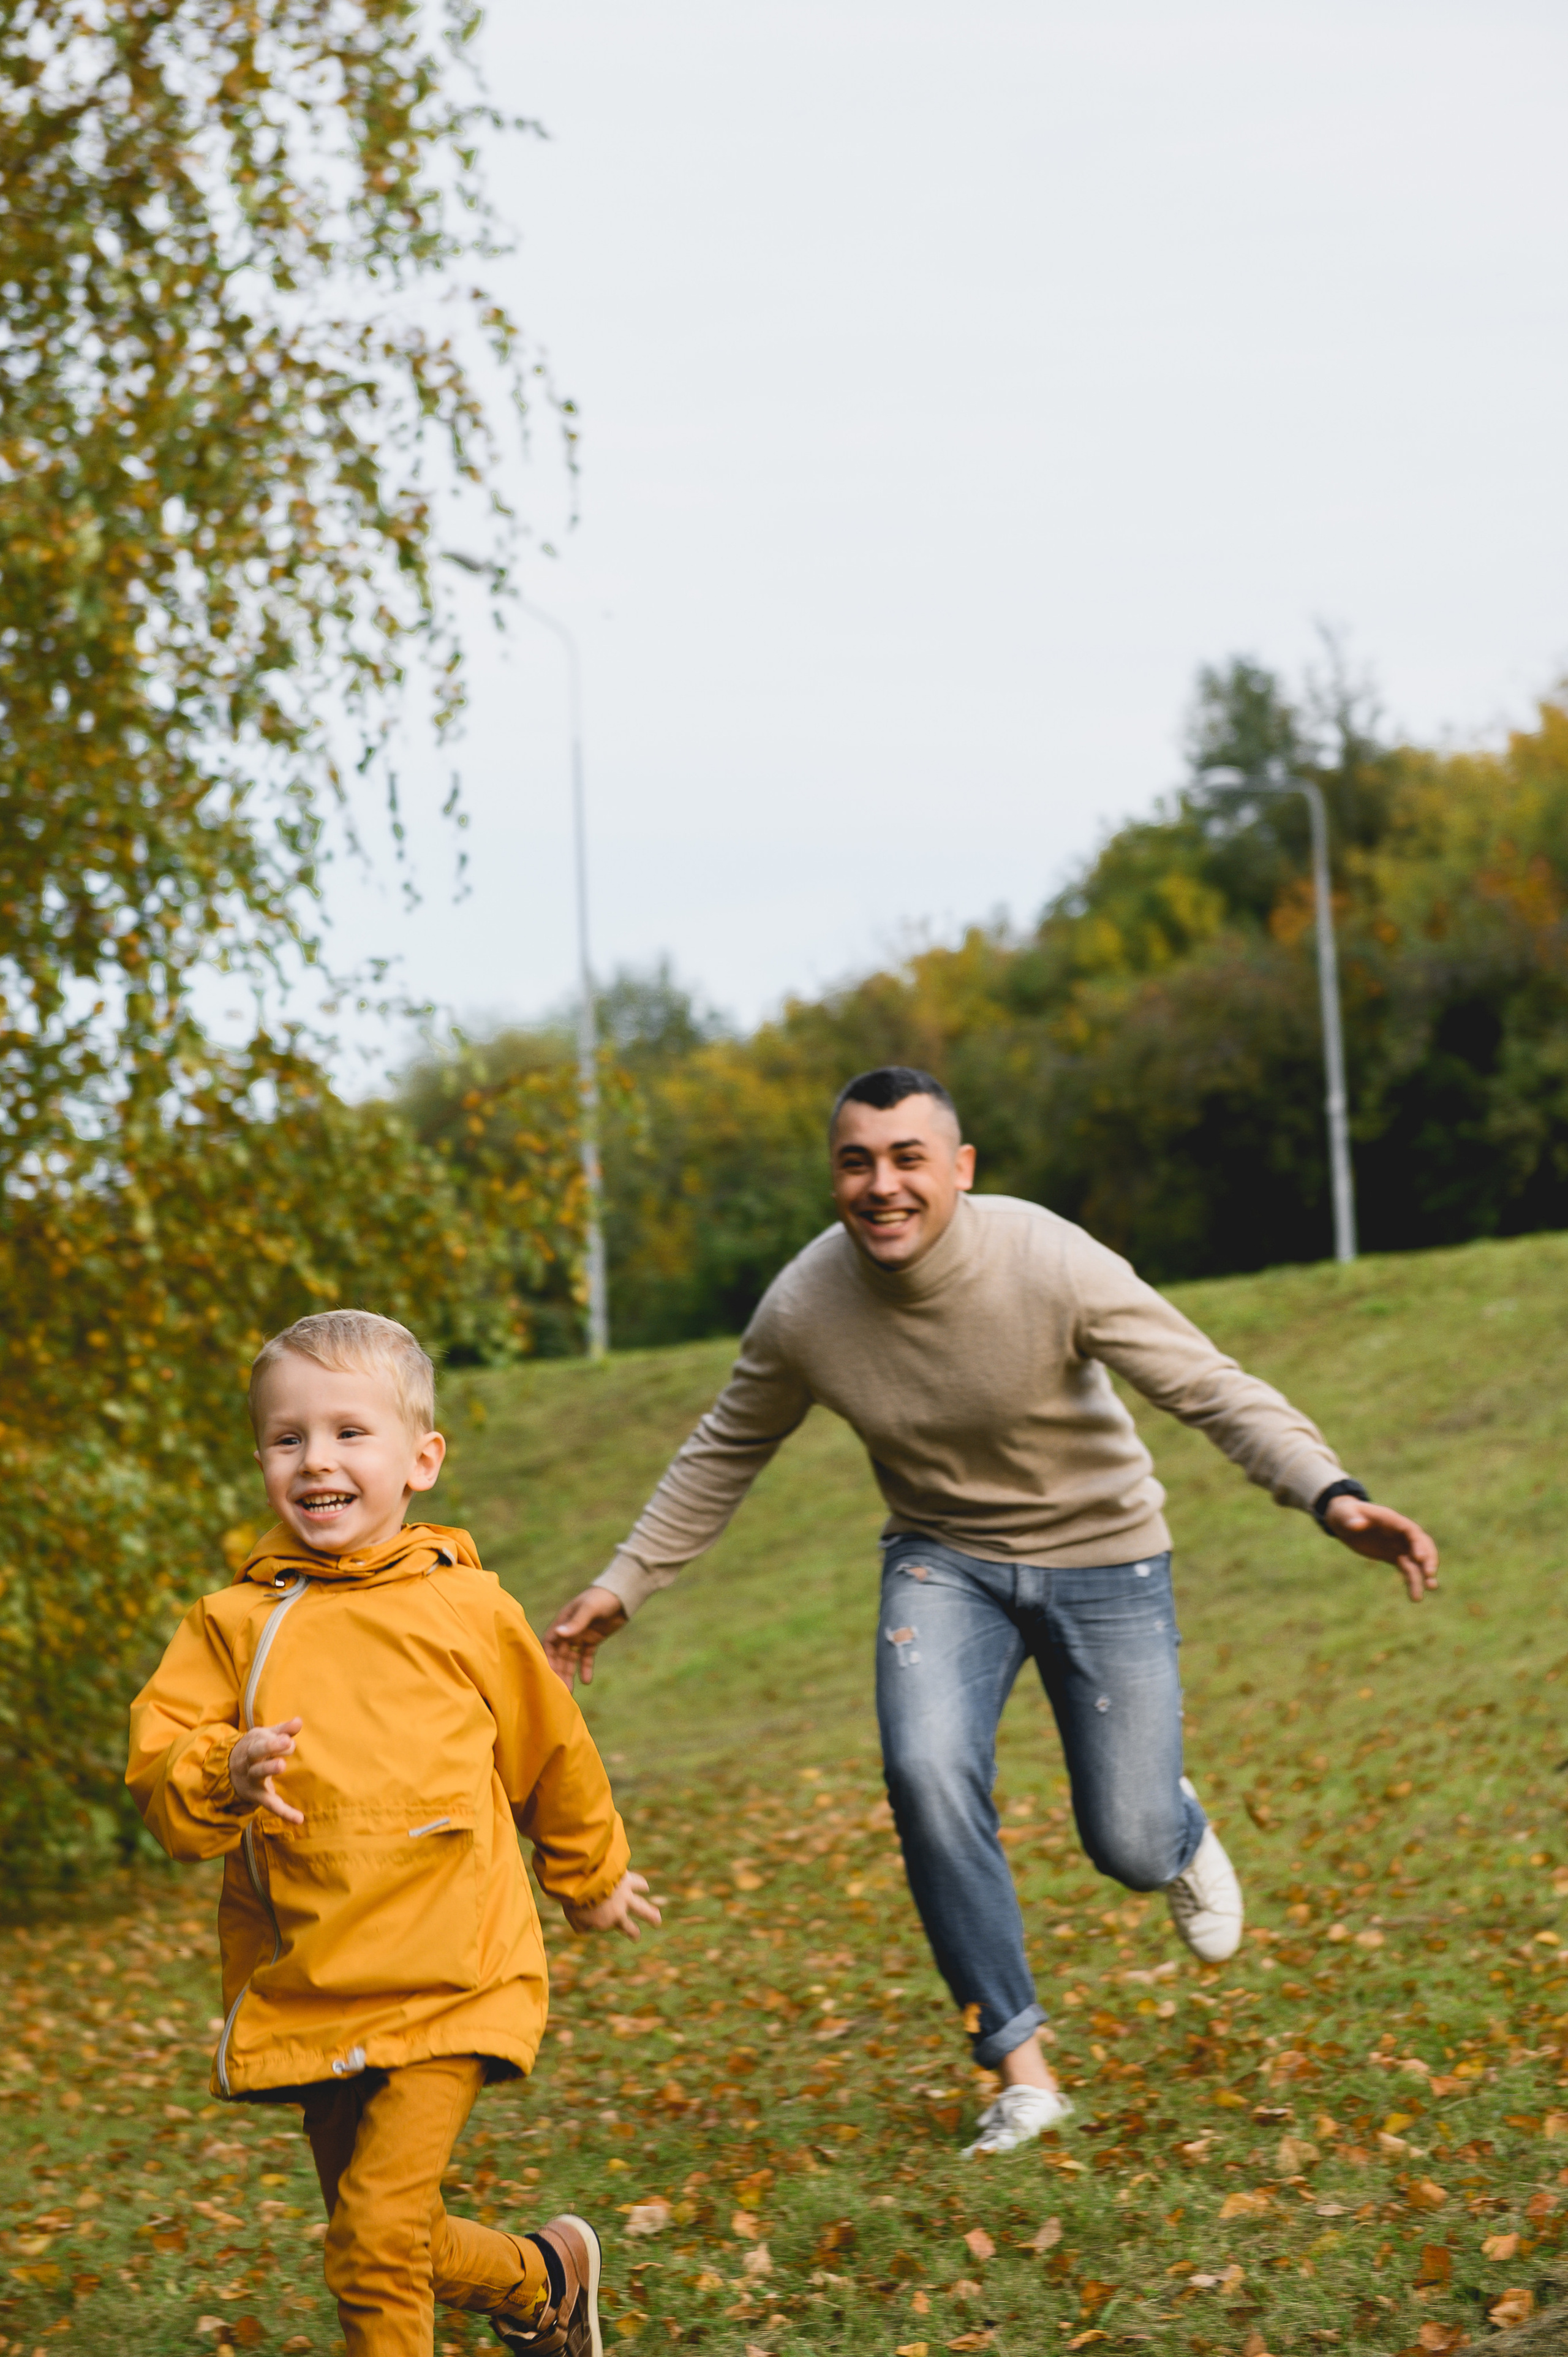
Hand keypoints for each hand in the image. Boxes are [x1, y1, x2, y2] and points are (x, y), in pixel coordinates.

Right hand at [229, 1716, 304, 1824]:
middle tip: (287, 1742)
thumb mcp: (265, 1736)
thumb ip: (283, 1730)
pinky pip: (270, 1804)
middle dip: (271, 1747)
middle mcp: (250, 1761)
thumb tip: (300, 1721)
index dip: (277, 1740)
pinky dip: (284, 1812)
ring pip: (259, 1773)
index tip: (288, 1738)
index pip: (265, 1740)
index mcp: (253, 1744)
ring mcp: (252, 1778)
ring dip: (269, 1768)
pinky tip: (299, 1819)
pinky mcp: (257, 1795)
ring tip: (281, 1765)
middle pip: (257, 1753)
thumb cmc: (254, 1749)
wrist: (227, 1771)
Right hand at [542, 1584, 627, 1690]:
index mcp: (564, 1622)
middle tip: (560, 1689)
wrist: (622, 1595)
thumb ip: (576, 1622)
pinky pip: (586, 1657)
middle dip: (559, 1671)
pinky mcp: (593, 1640)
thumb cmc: (602, 1597)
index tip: (548, 1674)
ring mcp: (581, 1636)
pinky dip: (586, 1668)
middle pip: (560, 1654)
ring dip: (570, 1673)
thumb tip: (559, 1633)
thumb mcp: (590, 1609)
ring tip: (570, 1691)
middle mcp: (570, 1630)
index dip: (547, 1657)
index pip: (550, 1642)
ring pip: (572, 1658)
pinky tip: (587, 1681)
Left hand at [561, 1870, 661, 1940]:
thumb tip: (586, 1930)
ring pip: (641, 1908)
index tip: (583, 1914)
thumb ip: (581, 1927)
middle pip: (628, 1926)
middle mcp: (619, 1913)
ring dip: (651, 1913)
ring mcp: (625, 1897)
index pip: (604, 1925)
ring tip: (657, 1918)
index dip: (594, 1921)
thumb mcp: (574, 1919)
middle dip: (633, 1932)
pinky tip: (645, 1887)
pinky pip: (637, 1883)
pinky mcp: (627, 1881)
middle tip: (637, 1937)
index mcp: (605, 1923)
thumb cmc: (577, 1900)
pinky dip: (641, 1885)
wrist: (586, 1880)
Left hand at [1324, 1495, 1438, 1602]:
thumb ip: (1350, 1519)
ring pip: (1417, 1560)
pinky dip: (1413, 1581)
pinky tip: (1415, 1596)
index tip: (1420, 1558)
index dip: (1418, 1543)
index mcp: (1391, 1520)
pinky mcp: (1395, 1556)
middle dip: (1429, 1558)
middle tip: (1431, 1575)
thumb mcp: (1343, 1515)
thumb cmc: (1345, 1514)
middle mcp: (1400, 1533)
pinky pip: (1408, 1569)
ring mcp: (1399, 1545)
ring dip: (1424, 1574)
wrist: (1345, 1521)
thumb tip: (1357, 1525)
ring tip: (1430, 1589)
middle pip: (1422, 1544)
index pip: (1410, 1531)